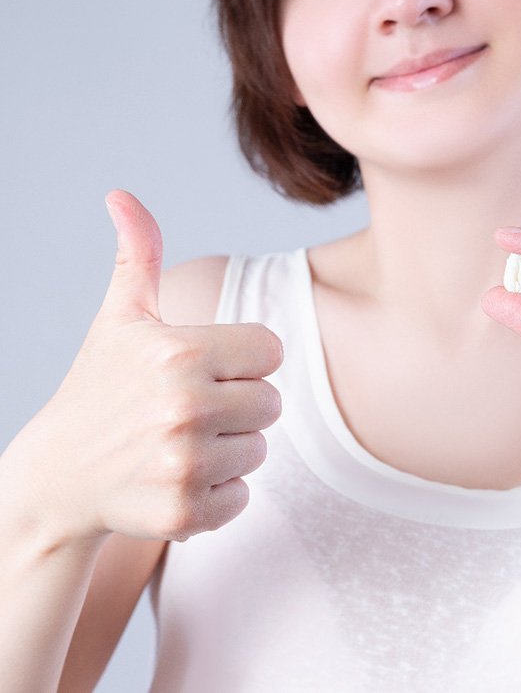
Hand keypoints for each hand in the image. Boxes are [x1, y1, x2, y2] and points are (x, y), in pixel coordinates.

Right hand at [5, 190, 282, 543]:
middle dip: (239, 405)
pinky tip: (177, 479)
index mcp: (179, 352)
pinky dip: (219, 493)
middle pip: (273, 402)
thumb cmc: (100, 387)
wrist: (58, 476)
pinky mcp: (184, 513)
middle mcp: (184, 407)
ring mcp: (183, 465)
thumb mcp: (120, 319)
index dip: (242, 359)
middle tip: (191, 410)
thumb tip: (122, 194)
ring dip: (230, 448)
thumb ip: (139, 256)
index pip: (272, 350)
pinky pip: (244, 496)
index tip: (205, 367)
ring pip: (260, 449)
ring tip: (179, 444)